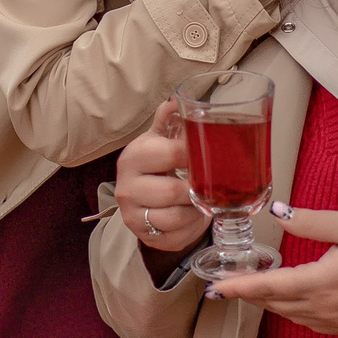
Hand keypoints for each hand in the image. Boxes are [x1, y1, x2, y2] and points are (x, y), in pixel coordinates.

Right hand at [113, 101, 211, 251]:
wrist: (144, 202)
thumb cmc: (156, 167)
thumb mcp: (160, 141)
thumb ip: (168, 121)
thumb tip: (177, 100)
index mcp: (133, 158)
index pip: (168, 154)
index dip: (194, 155)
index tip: (210, 154)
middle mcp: (126, 187)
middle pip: (172, 191)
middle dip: (196, 188)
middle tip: (211, 182)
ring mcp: (133, 215)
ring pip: (175, 217)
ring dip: (196, 209)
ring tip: (202, 199)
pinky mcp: (145, 237)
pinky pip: (175, 235)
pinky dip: (191, 226)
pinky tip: (194, 215)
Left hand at [204, 203, 337, 337]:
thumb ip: (312, 221)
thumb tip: (278, 214)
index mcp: (320, 282)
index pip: (268, 286)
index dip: (238, 287)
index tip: (214, 287)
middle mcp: (322, 308)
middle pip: (273, 302)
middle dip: (247, 292)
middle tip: (224, 282)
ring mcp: (333, 322)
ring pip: (288, 314)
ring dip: (267, 301)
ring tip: (249, 286)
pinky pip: (306, 320)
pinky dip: (289, 308)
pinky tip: (287, 296)